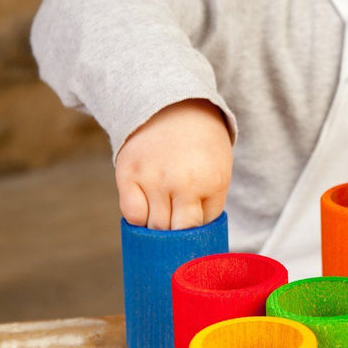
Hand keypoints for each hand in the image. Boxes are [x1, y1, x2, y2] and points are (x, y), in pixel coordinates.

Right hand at [115, 99, 233, 229]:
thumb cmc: (201, 145)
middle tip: (177, 224)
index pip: (201, 228)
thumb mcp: (219, 171)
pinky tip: (147, 206)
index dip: (197, 232)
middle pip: (176, 232)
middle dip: (178, 234)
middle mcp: (182, 182)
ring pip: (154, 227)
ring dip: (158, 227)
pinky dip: (139, 218)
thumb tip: (193, 242)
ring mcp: (153, 178)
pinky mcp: (128, 173)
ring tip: (165, 210)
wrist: (174, 105)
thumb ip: (209, 204)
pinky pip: (132, 215)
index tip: (193, 229)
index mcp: (212, 181)